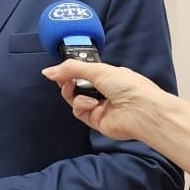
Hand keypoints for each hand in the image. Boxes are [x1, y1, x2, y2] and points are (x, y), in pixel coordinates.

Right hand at [41, 60, 163, 141]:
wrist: (141, 110)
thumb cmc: (128, 86)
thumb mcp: (97, 69)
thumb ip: (71, 69)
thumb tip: (48, 71)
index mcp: (108, 76)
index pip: (83, 72)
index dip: (70, 71)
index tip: (60, 70)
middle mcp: (104, 91)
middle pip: (76, 86)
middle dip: (68, 82)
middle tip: (64, 79)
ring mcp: (100, 106)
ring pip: (75, 99)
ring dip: (73, 93)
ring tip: (75, 89)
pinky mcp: (96, 121)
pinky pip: (80, 112)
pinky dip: (81, 105)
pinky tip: (91, 103)